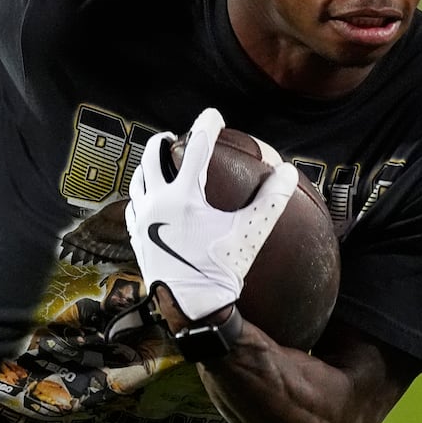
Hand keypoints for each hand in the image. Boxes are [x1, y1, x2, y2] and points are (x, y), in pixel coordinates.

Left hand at [124, 108, 297, 321]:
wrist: (192, 307)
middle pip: (153, 157)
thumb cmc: (222, 268)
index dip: (207, 126)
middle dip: (164, 142)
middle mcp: (156, 202)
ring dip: (148, 166)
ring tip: (157, 161)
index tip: (214, 115)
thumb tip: (289, 170)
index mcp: (183, 196)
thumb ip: (271, 199)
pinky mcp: (135, 236)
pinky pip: (132, 206)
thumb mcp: (251, 231)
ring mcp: (141, 220)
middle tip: (173, 137)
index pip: (197, 148)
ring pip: (137, 180)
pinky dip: (140, 193)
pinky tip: (147, 197)